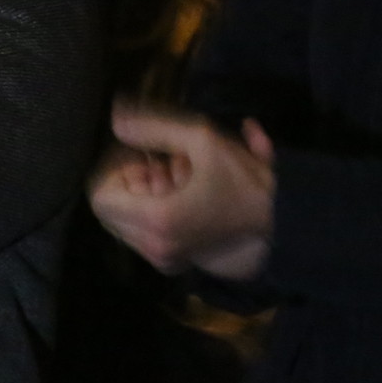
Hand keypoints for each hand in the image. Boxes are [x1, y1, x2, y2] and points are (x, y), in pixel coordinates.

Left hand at [89, 103, 275, 280]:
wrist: (282, 223)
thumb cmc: (243, 180)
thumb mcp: (201, 140)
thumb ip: (152, 127)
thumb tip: (115, 119)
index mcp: (157, 220)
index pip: (100, 195)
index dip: (115, 169)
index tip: (141, 154)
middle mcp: (153, 247)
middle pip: (108, 210)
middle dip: (127, 182)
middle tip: (158, 162)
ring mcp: (162, 259)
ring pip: (123, 223)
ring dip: (138, 196)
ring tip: (173, 174)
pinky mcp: (171, 262)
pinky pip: (140, 234)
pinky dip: (149, 211)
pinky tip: (179, 192)